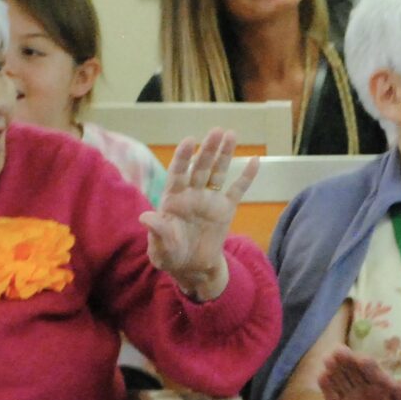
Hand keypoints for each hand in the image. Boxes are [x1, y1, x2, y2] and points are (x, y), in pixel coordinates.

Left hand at [140, 128, 259, 299]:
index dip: (183, 157)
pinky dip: (246, 177)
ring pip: (218, 173)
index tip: (189, 141)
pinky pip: (237, 190)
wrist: (191, 268)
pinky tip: (255, 160)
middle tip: (217, 131)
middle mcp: (191, 193)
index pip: (178, 173)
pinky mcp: (225, 210)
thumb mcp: (160, 248)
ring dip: (224, 154)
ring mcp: (209, 200)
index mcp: (173, 199)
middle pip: (200, 167)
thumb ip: (157, 231)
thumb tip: (145, 217)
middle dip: (208, 150)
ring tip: (231, 134)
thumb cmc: (170, 255)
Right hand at [318, 347, 400, 399]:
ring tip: (328, 360)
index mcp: (377, 380)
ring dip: (334, 368)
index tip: (362, 359)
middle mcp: (361, 382)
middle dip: (347, 360)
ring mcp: (348, 392)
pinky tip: (321, 376)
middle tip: (338, 351)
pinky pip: (330, 394)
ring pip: (340, 378)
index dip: (367, 365)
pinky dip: (326, 385)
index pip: (372, 370)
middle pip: (353, 369)